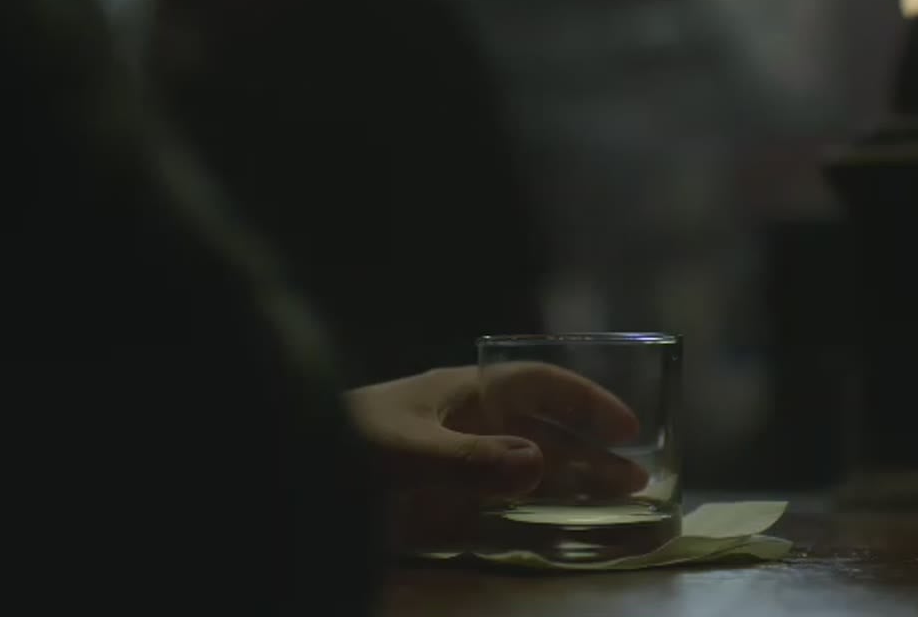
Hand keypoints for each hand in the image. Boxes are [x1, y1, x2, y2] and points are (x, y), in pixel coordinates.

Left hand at [346, 363, 647, 551]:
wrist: (282, 479)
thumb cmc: (342, 449)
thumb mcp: (403, 452)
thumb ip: (468, 461)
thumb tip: (538, 465)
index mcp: (460, 395)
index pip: (536, 384)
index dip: (584, 401)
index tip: (627, 428)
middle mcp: (463, 427)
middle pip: (540, 432)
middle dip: (588, 452)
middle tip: (635, 480)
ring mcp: (450, 469)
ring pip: (523, 472)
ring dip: (567, 486)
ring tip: (613, 506)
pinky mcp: (434, 508)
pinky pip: (493, 510)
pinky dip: (525, 519)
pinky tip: (552, 533)